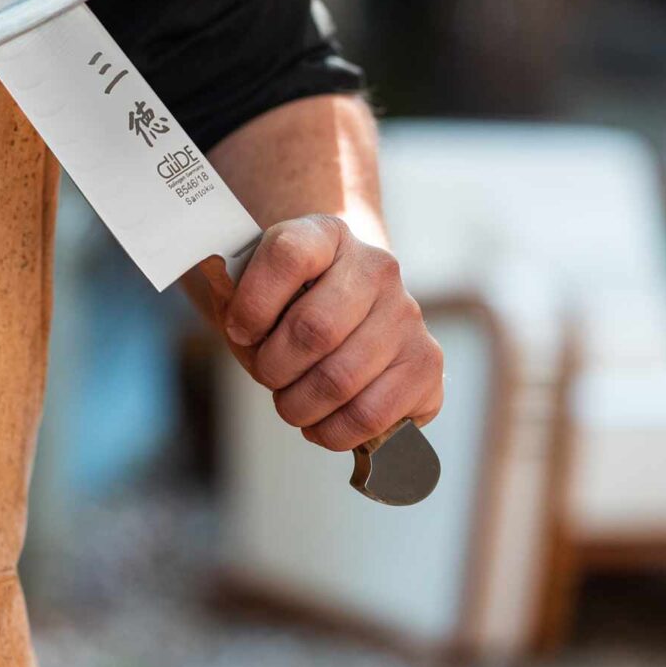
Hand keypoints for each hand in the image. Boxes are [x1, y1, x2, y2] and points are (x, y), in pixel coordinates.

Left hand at [221, 214, 441, 451]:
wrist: (345, 315)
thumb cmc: (287, 308)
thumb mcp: (252, 292)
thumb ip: (237, 303)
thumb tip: (242, 331)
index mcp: (326, 234)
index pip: (288, 256)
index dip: (252, 304)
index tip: (239, 330)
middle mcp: (377, 267)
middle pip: (314, 330)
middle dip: (274, 369)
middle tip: (269, 377)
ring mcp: (408, 315)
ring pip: (340, 381)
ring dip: (299, 407)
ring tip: (293, 404)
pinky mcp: (427, 363)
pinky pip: (372, 415)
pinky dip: (334, 431)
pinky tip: (324, 422)